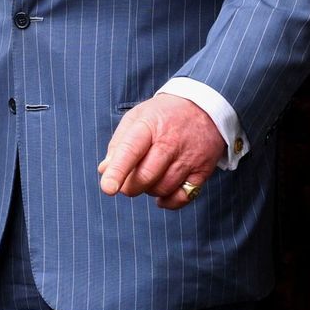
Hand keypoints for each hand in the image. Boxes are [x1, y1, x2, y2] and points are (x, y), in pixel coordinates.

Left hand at [98, 94, 224, 208]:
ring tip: (149, 177)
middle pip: (146, 176)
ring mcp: (189, 157)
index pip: (130, 151)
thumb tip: (104, 170)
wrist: (205, 108)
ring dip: (149, 190)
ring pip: (162, 188)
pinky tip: (162, 193)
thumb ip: (118, 144)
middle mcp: (170, 142)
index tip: (108, 188)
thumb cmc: (163, 116)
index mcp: (149, 125)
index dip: (118, 171)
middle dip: (130, 186)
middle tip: (127, 181)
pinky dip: (168, 201)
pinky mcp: (203, 170)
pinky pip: (182, 197)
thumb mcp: (136, 118)